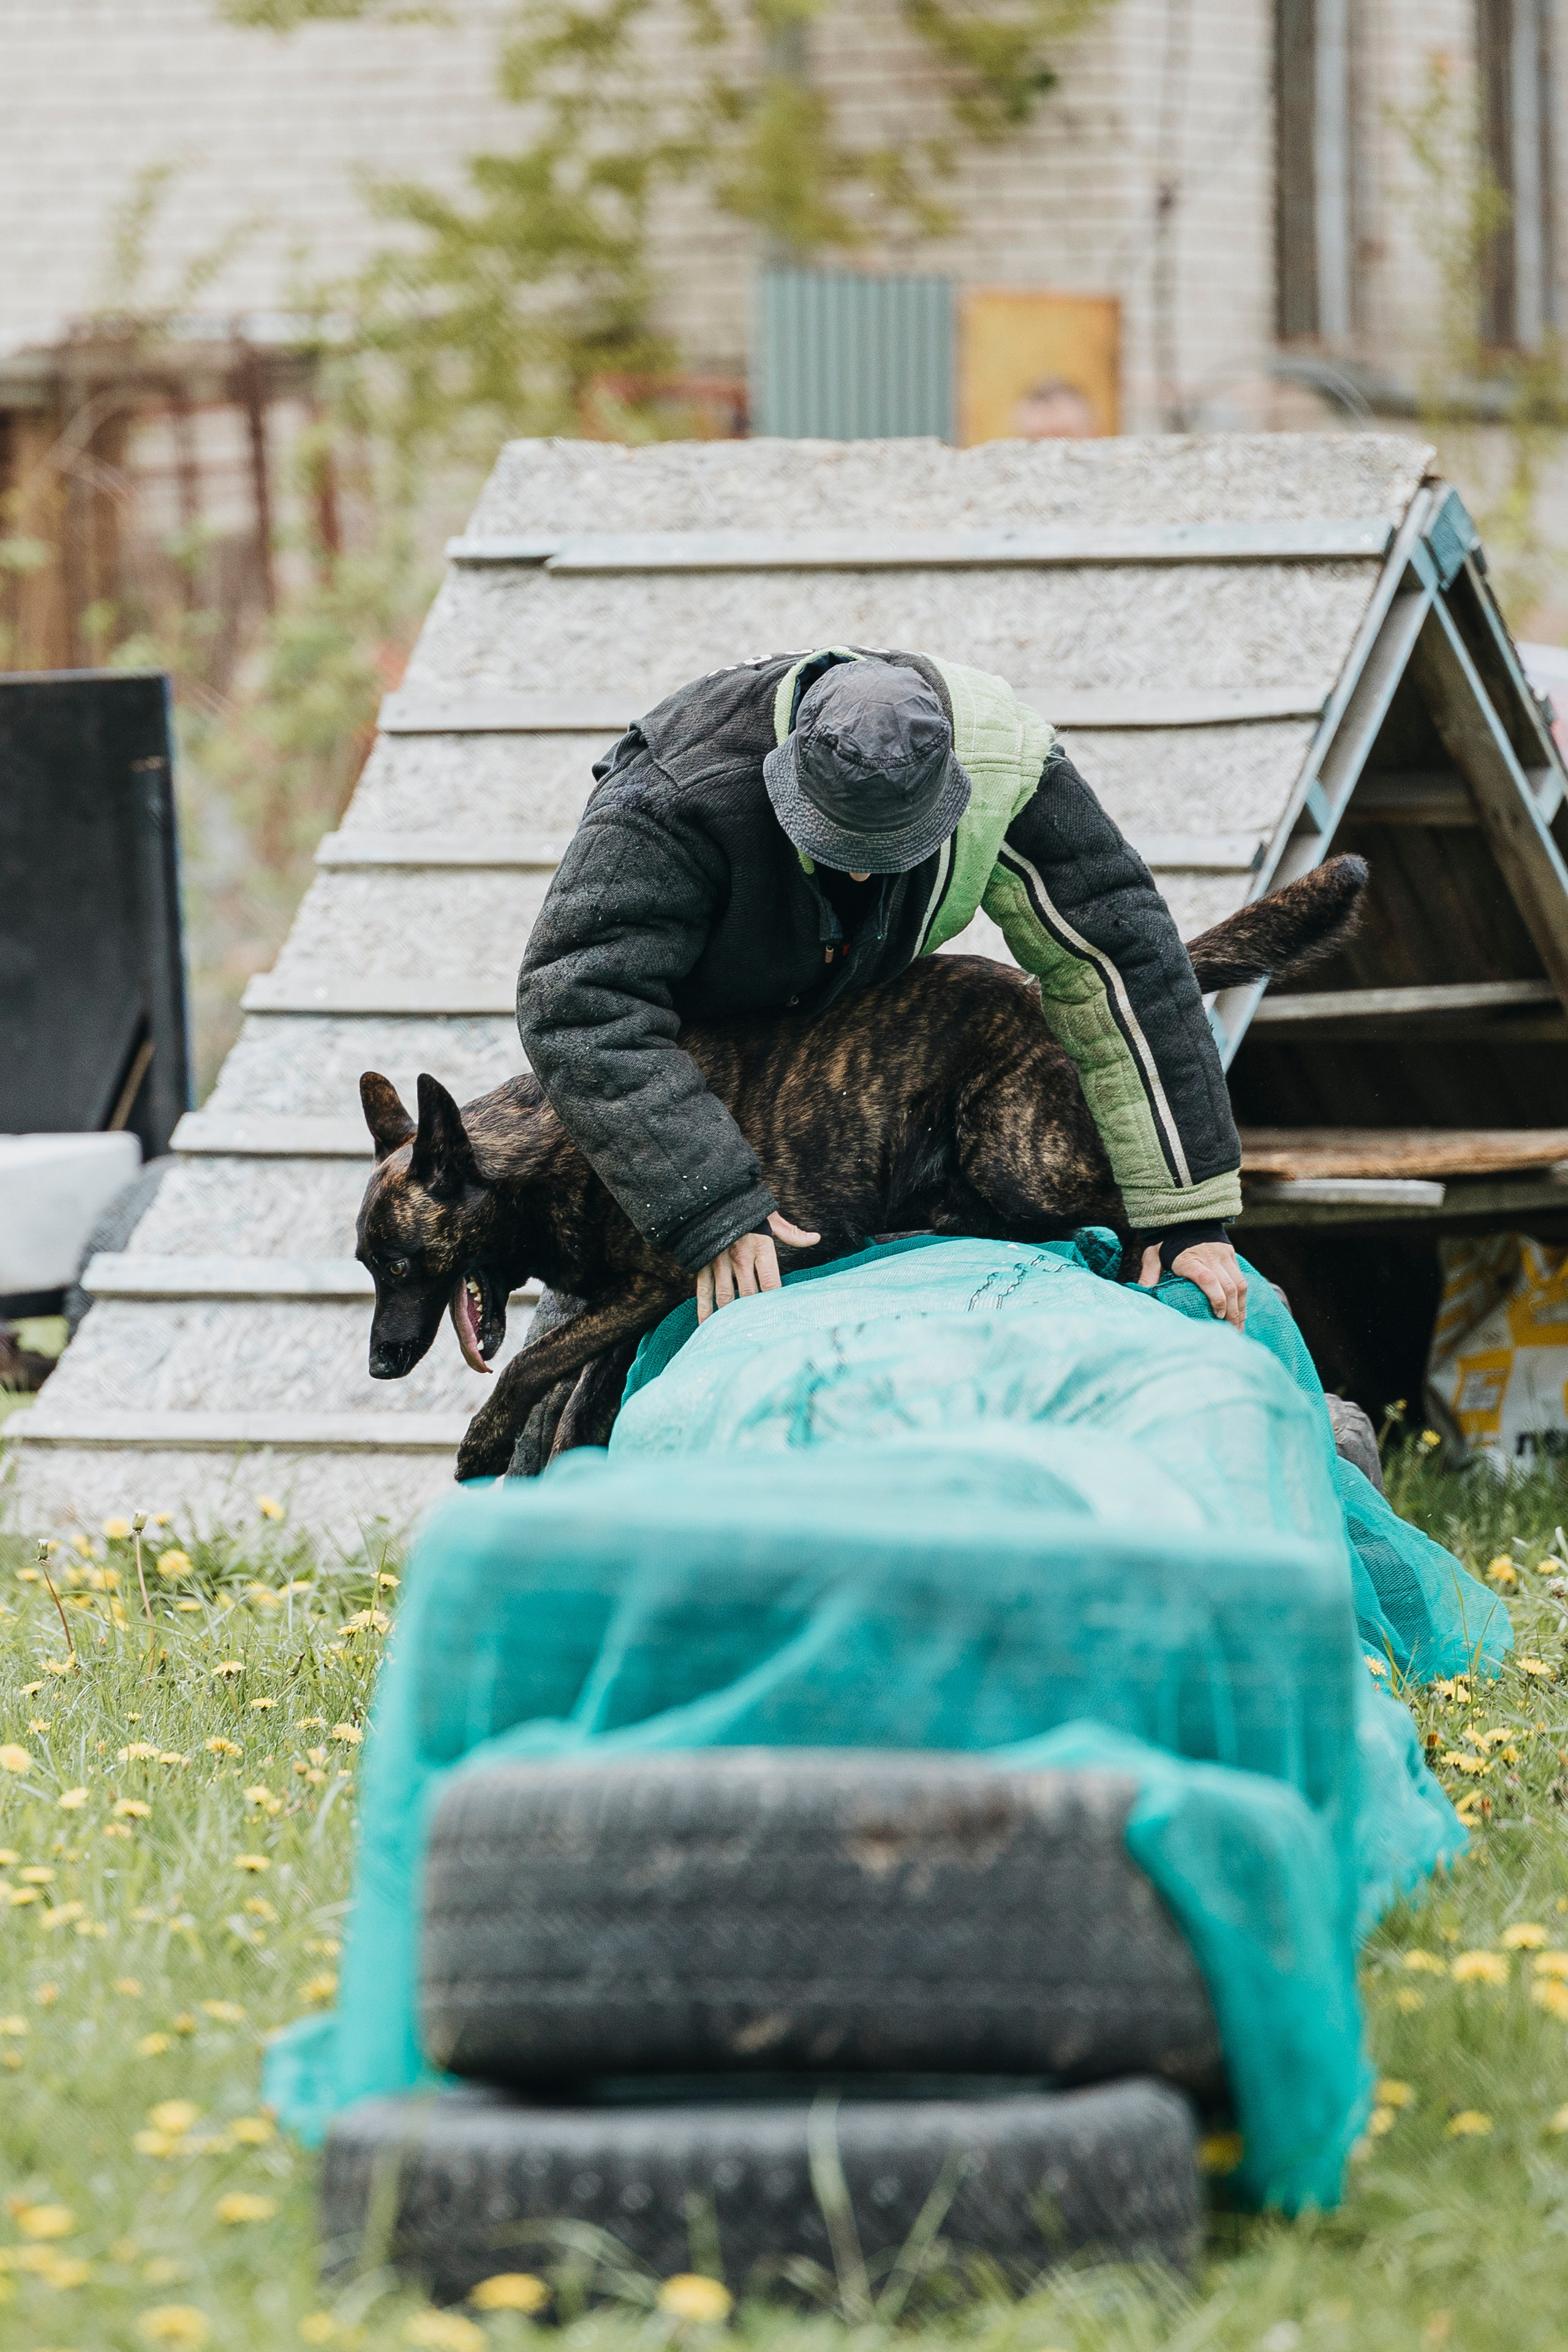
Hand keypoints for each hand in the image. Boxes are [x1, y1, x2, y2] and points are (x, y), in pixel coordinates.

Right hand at [696, 1211, 821, 1322]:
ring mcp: (718, 1263)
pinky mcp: (702, 1265)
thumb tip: (816, 1238)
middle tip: (761, 1331)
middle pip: (749, 1295)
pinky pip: (703, 1292)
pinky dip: (704, 1310)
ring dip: (731, 1317)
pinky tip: (707, 1325)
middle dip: (755, 1314)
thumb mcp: (770, 1216)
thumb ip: (792, 1233)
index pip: (771, 1283)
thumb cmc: (745, 1205)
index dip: (775, 1301)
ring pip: (726, 1298)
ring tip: (736, 1333)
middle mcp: (739, 1259)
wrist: (709, 1195)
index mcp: (759, 1248)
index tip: (780, 1315)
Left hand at [1138, 1238, 1246, 1329]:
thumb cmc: (1167, 1240)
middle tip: (1233, 1331)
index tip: (1218, 1316)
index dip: (1216, 1299)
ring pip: (1240, 1284)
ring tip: (1240, 1326)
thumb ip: (1149, 1274)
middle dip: (1233, 1312)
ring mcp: (1223, 1256)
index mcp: (1190, 1259)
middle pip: (1229, 1286)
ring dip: (1241, 1307)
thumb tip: (1142, 1293)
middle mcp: (1210, 1258)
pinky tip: (1240, 1311)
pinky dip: (1242, 1297)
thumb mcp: (1153, 1255)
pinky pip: (1241, 1278)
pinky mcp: (1230, 1254)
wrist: (1185, 1214)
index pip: (1208, 1280)